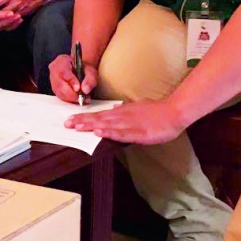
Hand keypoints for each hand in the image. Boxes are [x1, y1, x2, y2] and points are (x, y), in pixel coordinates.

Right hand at [49, 54, 98, 103]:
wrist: (79, 69)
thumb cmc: (83, 69)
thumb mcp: (90, 70)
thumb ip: (90, 79)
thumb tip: (85, 90)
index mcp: (62, 61)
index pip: (63, 71)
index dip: (71, 81)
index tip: (78, 88)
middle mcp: (54, 70)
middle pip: (59, 84)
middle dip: (71, 93)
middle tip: (81, 97)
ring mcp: (52, 80)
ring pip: (58, 92)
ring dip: (70, 98)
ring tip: (81, 99)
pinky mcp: (54, 88)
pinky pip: (59, 96)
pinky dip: (69, 99)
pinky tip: (76, 99)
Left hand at [64, 100, 186, 144]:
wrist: (173, 112)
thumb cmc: (157, 111)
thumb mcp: (138, 107)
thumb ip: (125, 109)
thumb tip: (114, 108)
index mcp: (122, 112)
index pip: (100, 114)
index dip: (85, 117)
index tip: (72, 119)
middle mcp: (123, 116)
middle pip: (99, 118)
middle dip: (82, 121)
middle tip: (67, 123)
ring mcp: (129, 123)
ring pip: (106, 124)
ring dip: (91, 125)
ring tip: (77, 127)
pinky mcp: (137, 131)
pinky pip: (120, 133)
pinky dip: (109, 132)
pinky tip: (99, 133)